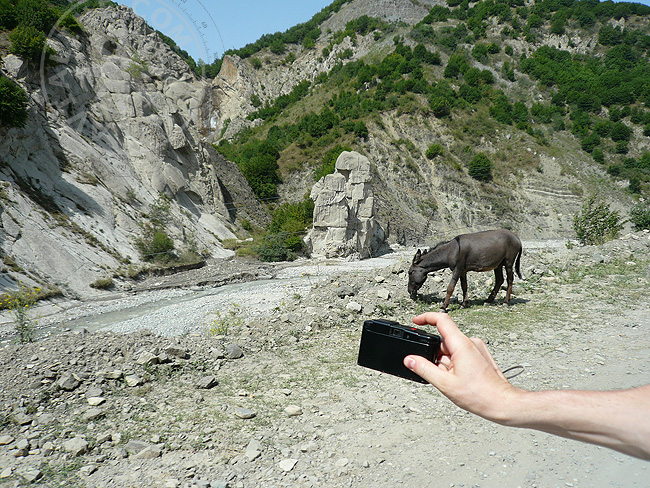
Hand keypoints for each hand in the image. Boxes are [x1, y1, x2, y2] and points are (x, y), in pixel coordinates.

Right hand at [404, 312, 521, 422]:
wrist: (502, 403)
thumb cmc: (480, 395)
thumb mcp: (445, 384)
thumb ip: (424, 369)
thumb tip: (410, 360)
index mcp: (461, 344)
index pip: (441, 320)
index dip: (425, 318)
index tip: (416, 321)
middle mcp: (471, 342)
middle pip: (444, 340)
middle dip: (436, 355)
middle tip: (439, 373)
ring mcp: (477, 349)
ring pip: (452, 349)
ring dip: (446, 362)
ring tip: (453, 381)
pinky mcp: (481, 356)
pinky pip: (461, 354)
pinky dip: (455, 364)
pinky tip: (460, 379)